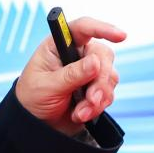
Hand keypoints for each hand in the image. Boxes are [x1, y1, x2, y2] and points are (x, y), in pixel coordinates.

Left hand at [14, 16, 125, 135]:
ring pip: (109, 76)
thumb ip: (71, 74)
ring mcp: (88, 71)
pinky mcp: (95, 88)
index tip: (120, 36)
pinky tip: (81, 114)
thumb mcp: (47, 86)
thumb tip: (95, 62)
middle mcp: (77, 54)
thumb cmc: (33, 97)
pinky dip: (97, 106)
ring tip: (81, 112)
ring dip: (98, 97)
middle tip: (92, 99)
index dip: (102, 28)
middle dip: (101, 80)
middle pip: (102, 56)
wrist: (37, 124)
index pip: (83, 28)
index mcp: (59, 45)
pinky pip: (108, 93)